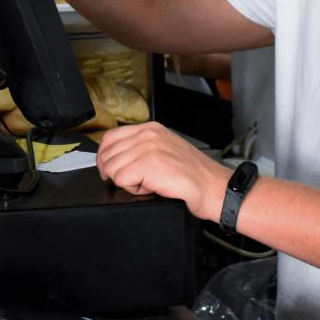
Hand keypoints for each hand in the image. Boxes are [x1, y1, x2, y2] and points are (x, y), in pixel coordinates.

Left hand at [96, 122, 232, 222]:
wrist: (215, 188)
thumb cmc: (194, 175)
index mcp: (150, 129)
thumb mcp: (165, 150)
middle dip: (117, 173)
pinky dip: (134, 190)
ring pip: (112, 168)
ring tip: (148, 183)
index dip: (105, 157)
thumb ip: (141, 148)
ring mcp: (148, 148)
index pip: (110, 137)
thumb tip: (115, 157)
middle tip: (136, 181)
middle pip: (108, 154)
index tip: (109, 170)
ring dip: (127, 182)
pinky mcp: (149, 165)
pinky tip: (151, 188)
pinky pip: (122, 180)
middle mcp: (148, 135)